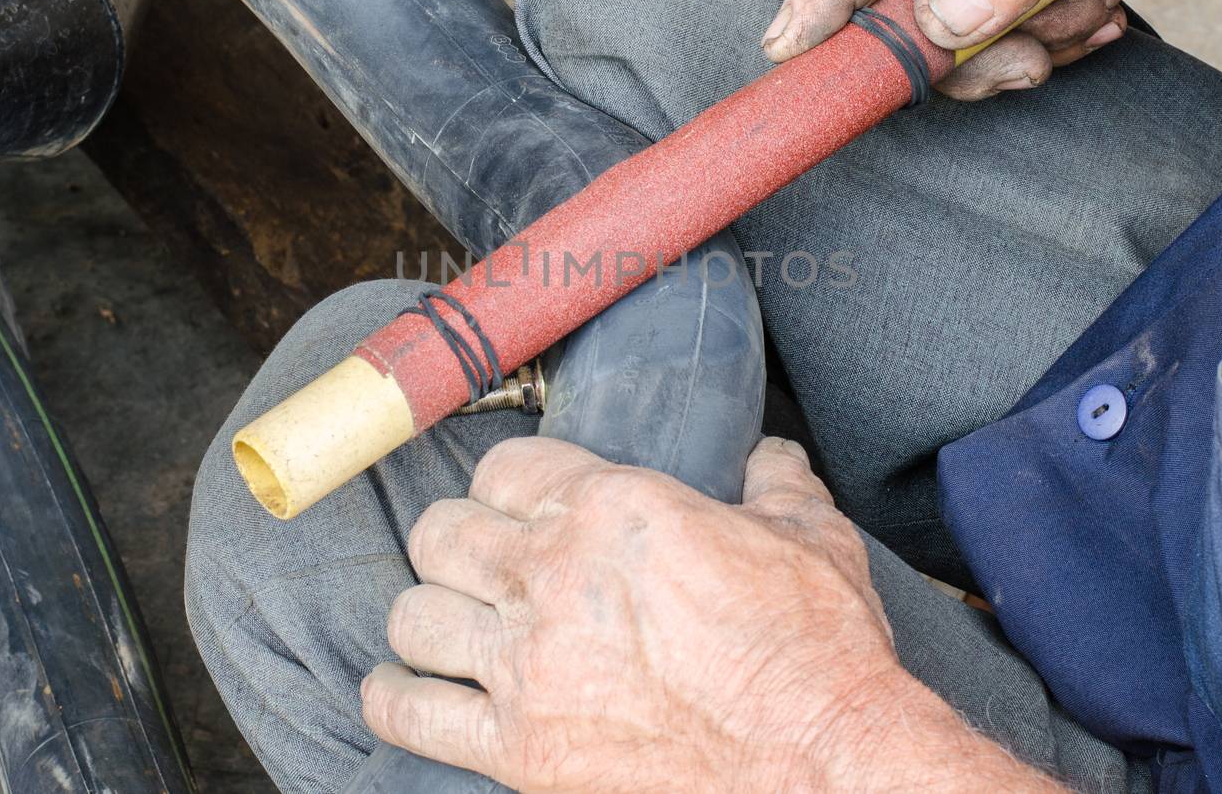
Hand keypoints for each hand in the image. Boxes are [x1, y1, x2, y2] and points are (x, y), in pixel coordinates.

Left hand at [363, 436, 1058, 791]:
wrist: (826, 765)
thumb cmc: (819, 649)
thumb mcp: (811, 535)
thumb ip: (774, 482)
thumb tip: (768, 458)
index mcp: (613, 510)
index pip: (505, 468)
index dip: (510, 483)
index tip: (520, 504)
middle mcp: (553, 577)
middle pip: (441, 533)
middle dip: (454, 540)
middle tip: (479, 559)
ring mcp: (528, 667)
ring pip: (411, 616)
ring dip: (426, 615)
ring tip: (448, 623)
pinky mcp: (519, 749)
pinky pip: (409, 714)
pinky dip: (395, 698)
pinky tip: (405, 689)